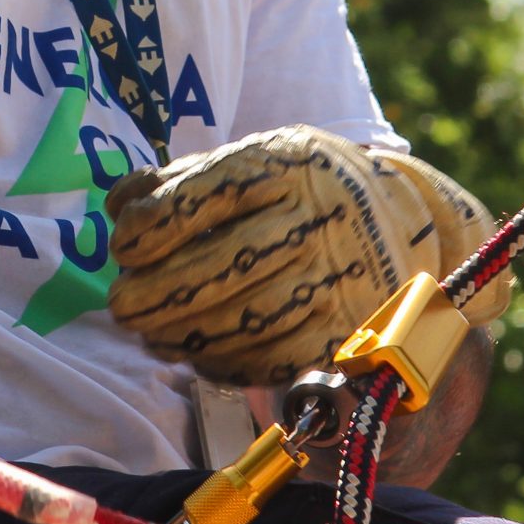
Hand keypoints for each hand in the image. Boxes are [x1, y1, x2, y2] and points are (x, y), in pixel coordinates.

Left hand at [105, 125, 510, 385]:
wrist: (403, 226)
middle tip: (121, 305)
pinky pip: (275, 358)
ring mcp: (339, 277)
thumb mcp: (258, 160)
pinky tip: (197, 356)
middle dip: (156, 292)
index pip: (206, 194)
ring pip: (244, 320)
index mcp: (290, 163)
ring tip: (149, 334)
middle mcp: (320, 217)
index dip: (152, 226)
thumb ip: (186, 178)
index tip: (122, 246)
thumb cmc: (306, 190)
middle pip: (222, 264)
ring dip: (184, 335)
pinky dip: (226, 363)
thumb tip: (121, 204)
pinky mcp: (349, 331)